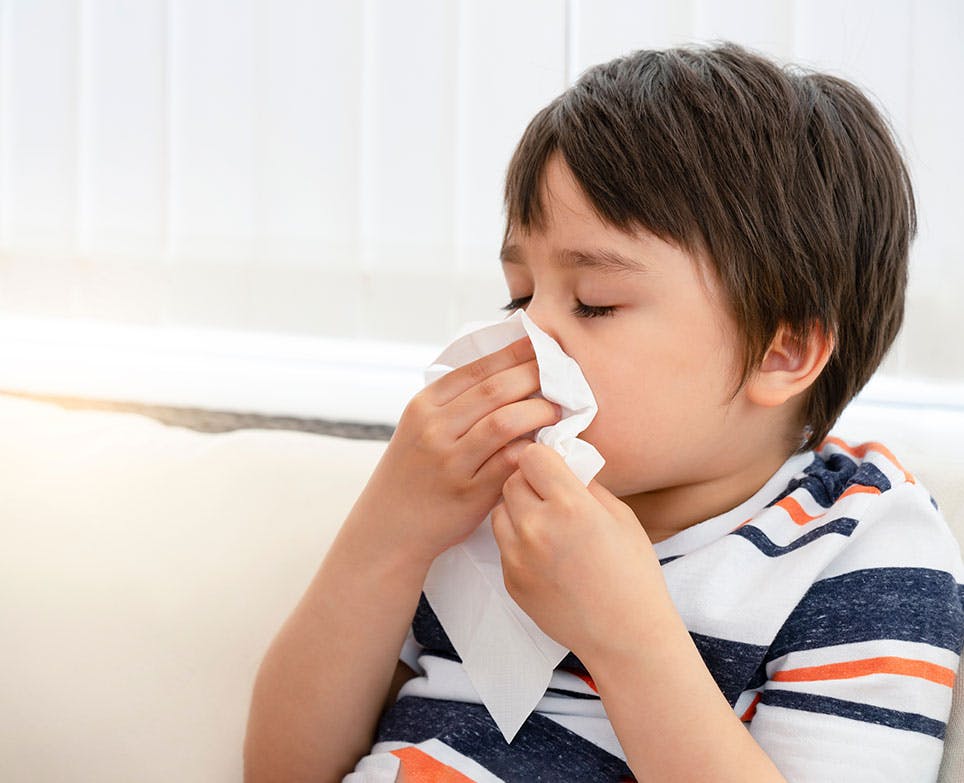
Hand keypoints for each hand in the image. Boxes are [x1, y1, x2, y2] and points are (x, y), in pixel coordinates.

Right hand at [347, 337, 561, 565]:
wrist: (390, 526)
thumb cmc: (414, 471)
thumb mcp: (421, 427)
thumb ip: (456, 402)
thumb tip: (509, 371)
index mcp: (424, 405)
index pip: (476, 369)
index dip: (513, 354)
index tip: (539, 346)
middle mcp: (434, 429)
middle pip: (494, 390)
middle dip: (533, 376)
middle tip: (558, 374)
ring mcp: (450, 461)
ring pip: (504, 423)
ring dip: (538, 411)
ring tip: (557, 409)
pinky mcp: (468, 492)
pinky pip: (509, 461)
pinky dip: (531, 448)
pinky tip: (544, 443)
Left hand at [491, 443, 667, 661]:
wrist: (626, 635)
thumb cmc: (633, 573)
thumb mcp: (620, 516)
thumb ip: (585, 484)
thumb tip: (562, 460)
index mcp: (571, 506)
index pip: (531, 456)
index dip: (542, 458)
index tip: (552, 467)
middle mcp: (538, 528)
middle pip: (512, 480)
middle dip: (530, 482)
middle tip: (550, 496)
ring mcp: (519, 557)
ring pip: (500, 511)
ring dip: (518, 510)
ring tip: (546, 526)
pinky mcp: (511, 580)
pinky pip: (503, 544)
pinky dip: (518, 542)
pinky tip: (546, 555)